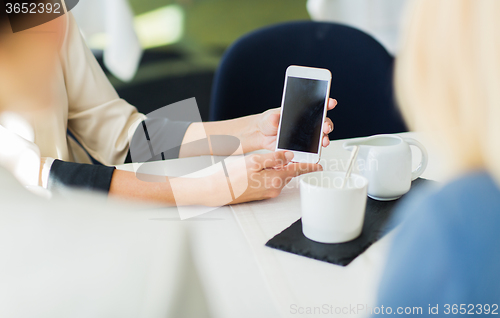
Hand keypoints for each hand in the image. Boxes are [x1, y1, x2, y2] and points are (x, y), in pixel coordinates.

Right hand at [203, 151, 321, 205]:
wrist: (216, 191)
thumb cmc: (231, 177)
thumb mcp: (254, 161)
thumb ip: (274, 157)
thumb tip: (289, 155)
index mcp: (275, 179)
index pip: (297, 170)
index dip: (309, 167)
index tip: (319, 166)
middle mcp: (274, 189)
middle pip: (287, 172)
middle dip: (285, 164)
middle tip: (272, 157)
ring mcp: (268, 193)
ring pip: (278, 176)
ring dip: (274, 169)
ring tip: (258, 164)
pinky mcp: (261, 195)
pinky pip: (271, 182)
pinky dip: (268, 174)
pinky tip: (255, 171)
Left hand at [254, 98, 336, 150]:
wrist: (263, 135)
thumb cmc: (269, 121)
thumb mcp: (271, 116)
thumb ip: (274, 117)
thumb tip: (275, 117)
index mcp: (302, 112)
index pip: (317, 106)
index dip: (326, 103)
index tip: (331, 103)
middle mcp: (307, 124)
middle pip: (323, 123)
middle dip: (327, 124)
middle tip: (325, 127)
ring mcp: (306, 136)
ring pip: (320, 137)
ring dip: (324, 139)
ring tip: (323, 142)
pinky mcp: (302, 147)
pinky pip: (311, 151)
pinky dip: (314, 153)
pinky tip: (314, 154)